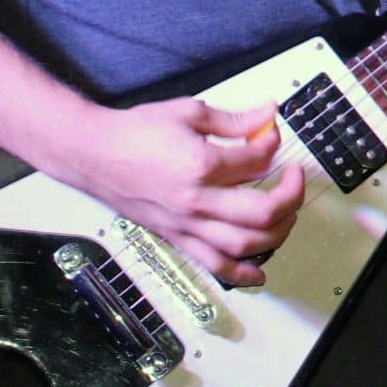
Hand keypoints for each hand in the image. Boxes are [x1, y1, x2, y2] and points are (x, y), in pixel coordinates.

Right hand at [49, 97, 307, 287]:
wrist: (93, 154)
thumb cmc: (133, 133)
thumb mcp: (188, 112)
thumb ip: (233, 118)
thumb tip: (267, 114)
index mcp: (201, 165)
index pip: (257, 161)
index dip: (273, 145)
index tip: (271, 136)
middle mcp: (196, 201)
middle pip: (262, 212)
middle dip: (290, 195)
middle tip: (293, 178)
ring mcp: (186, 224)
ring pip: (244, 243)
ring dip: (277, 233)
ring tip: (288, 216)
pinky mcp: (176, 237)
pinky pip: (213, 265)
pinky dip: (241, 274)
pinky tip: (259, 273)